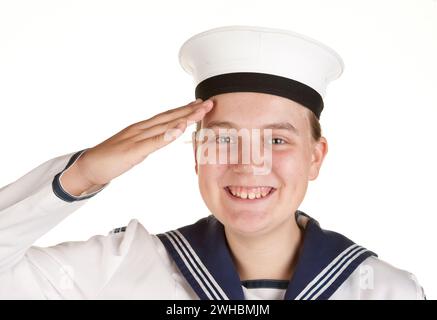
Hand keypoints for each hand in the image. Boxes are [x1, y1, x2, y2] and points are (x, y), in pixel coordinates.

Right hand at [61, 98, 212, 193]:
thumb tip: (165, 138)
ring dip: (184, 117)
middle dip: (191, 110)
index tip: (201, 105)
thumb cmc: (111, 158)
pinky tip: (179, 129)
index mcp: (143, 128)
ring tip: (201, 110)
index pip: (168, 117)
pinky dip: (167, 135)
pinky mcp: (133, 150)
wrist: (88, 166)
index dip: (185, 110)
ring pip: (165, 125)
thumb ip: (150, 142)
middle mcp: (141, 128)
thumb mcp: (136, 149)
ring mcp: (137, 138)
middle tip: (210, 102)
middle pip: (170, 117)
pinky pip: (153, 142)